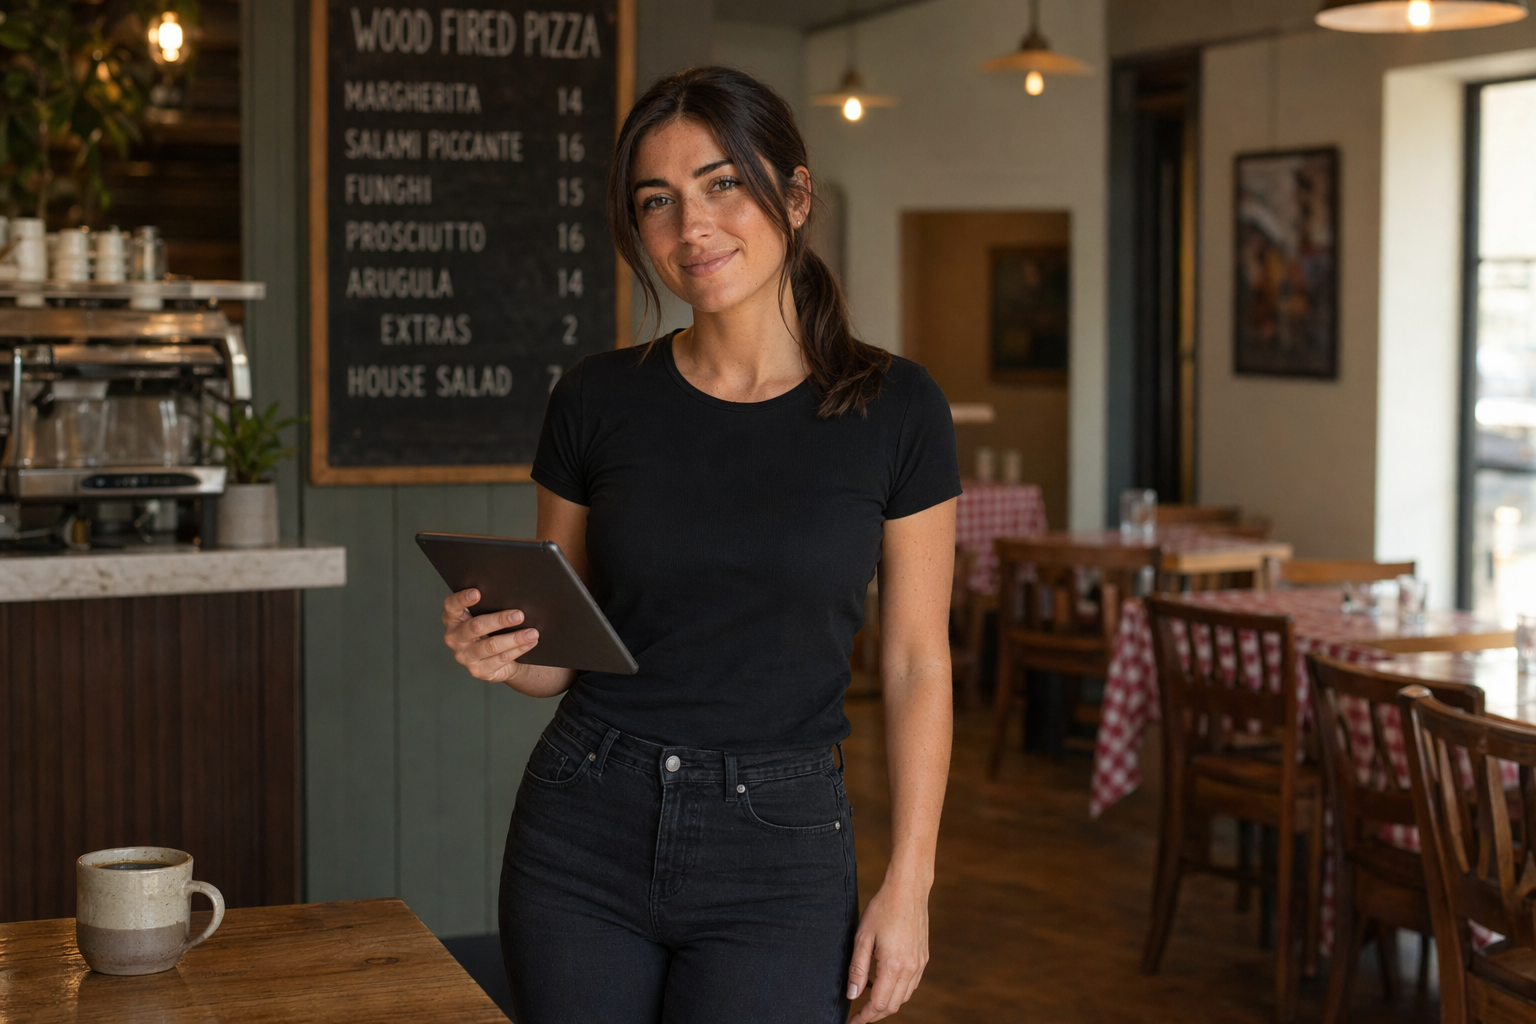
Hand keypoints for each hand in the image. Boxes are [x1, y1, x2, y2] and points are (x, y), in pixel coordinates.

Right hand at [442, 588, 539, 684]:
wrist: (497, 660)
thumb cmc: (491, 630)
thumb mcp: (486, 616)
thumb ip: (489, 606)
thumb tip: (514, 597)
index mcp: (453, 619)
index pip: (452, 606)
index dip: (462, 599)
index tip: (477, 593)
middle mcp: (454, 638)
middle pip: (476, 626)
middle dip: (499, 620)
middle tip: (519, 615)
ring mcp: (465, 656)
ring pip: (491, 645)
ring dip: (514, 638)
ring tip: (532, 632)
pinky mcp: (478, 670)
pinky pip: (501, 658)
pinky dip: (518, 649)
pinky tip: (530, 643)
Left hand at [846, 877, 929, 1022]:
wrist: (908, 890)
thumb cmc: (882, 909)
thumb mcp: (863, 937)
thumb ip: (857, 969)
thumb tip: (852, 995)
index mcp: (894, 965)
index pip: (879, 1003)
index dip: (864, 1016)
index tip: (853, 1021)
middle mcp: (910, 969)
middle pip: (893, 1005)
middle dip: (874, 1014)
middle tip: (858, 1014)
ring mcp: (920, 964)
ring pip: (903, 997)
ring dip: (886, 1003)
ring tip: (867, 996)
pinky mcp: (923, 958)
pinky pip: (911, 985)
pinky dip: (897, 991)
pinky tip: (882, 982)